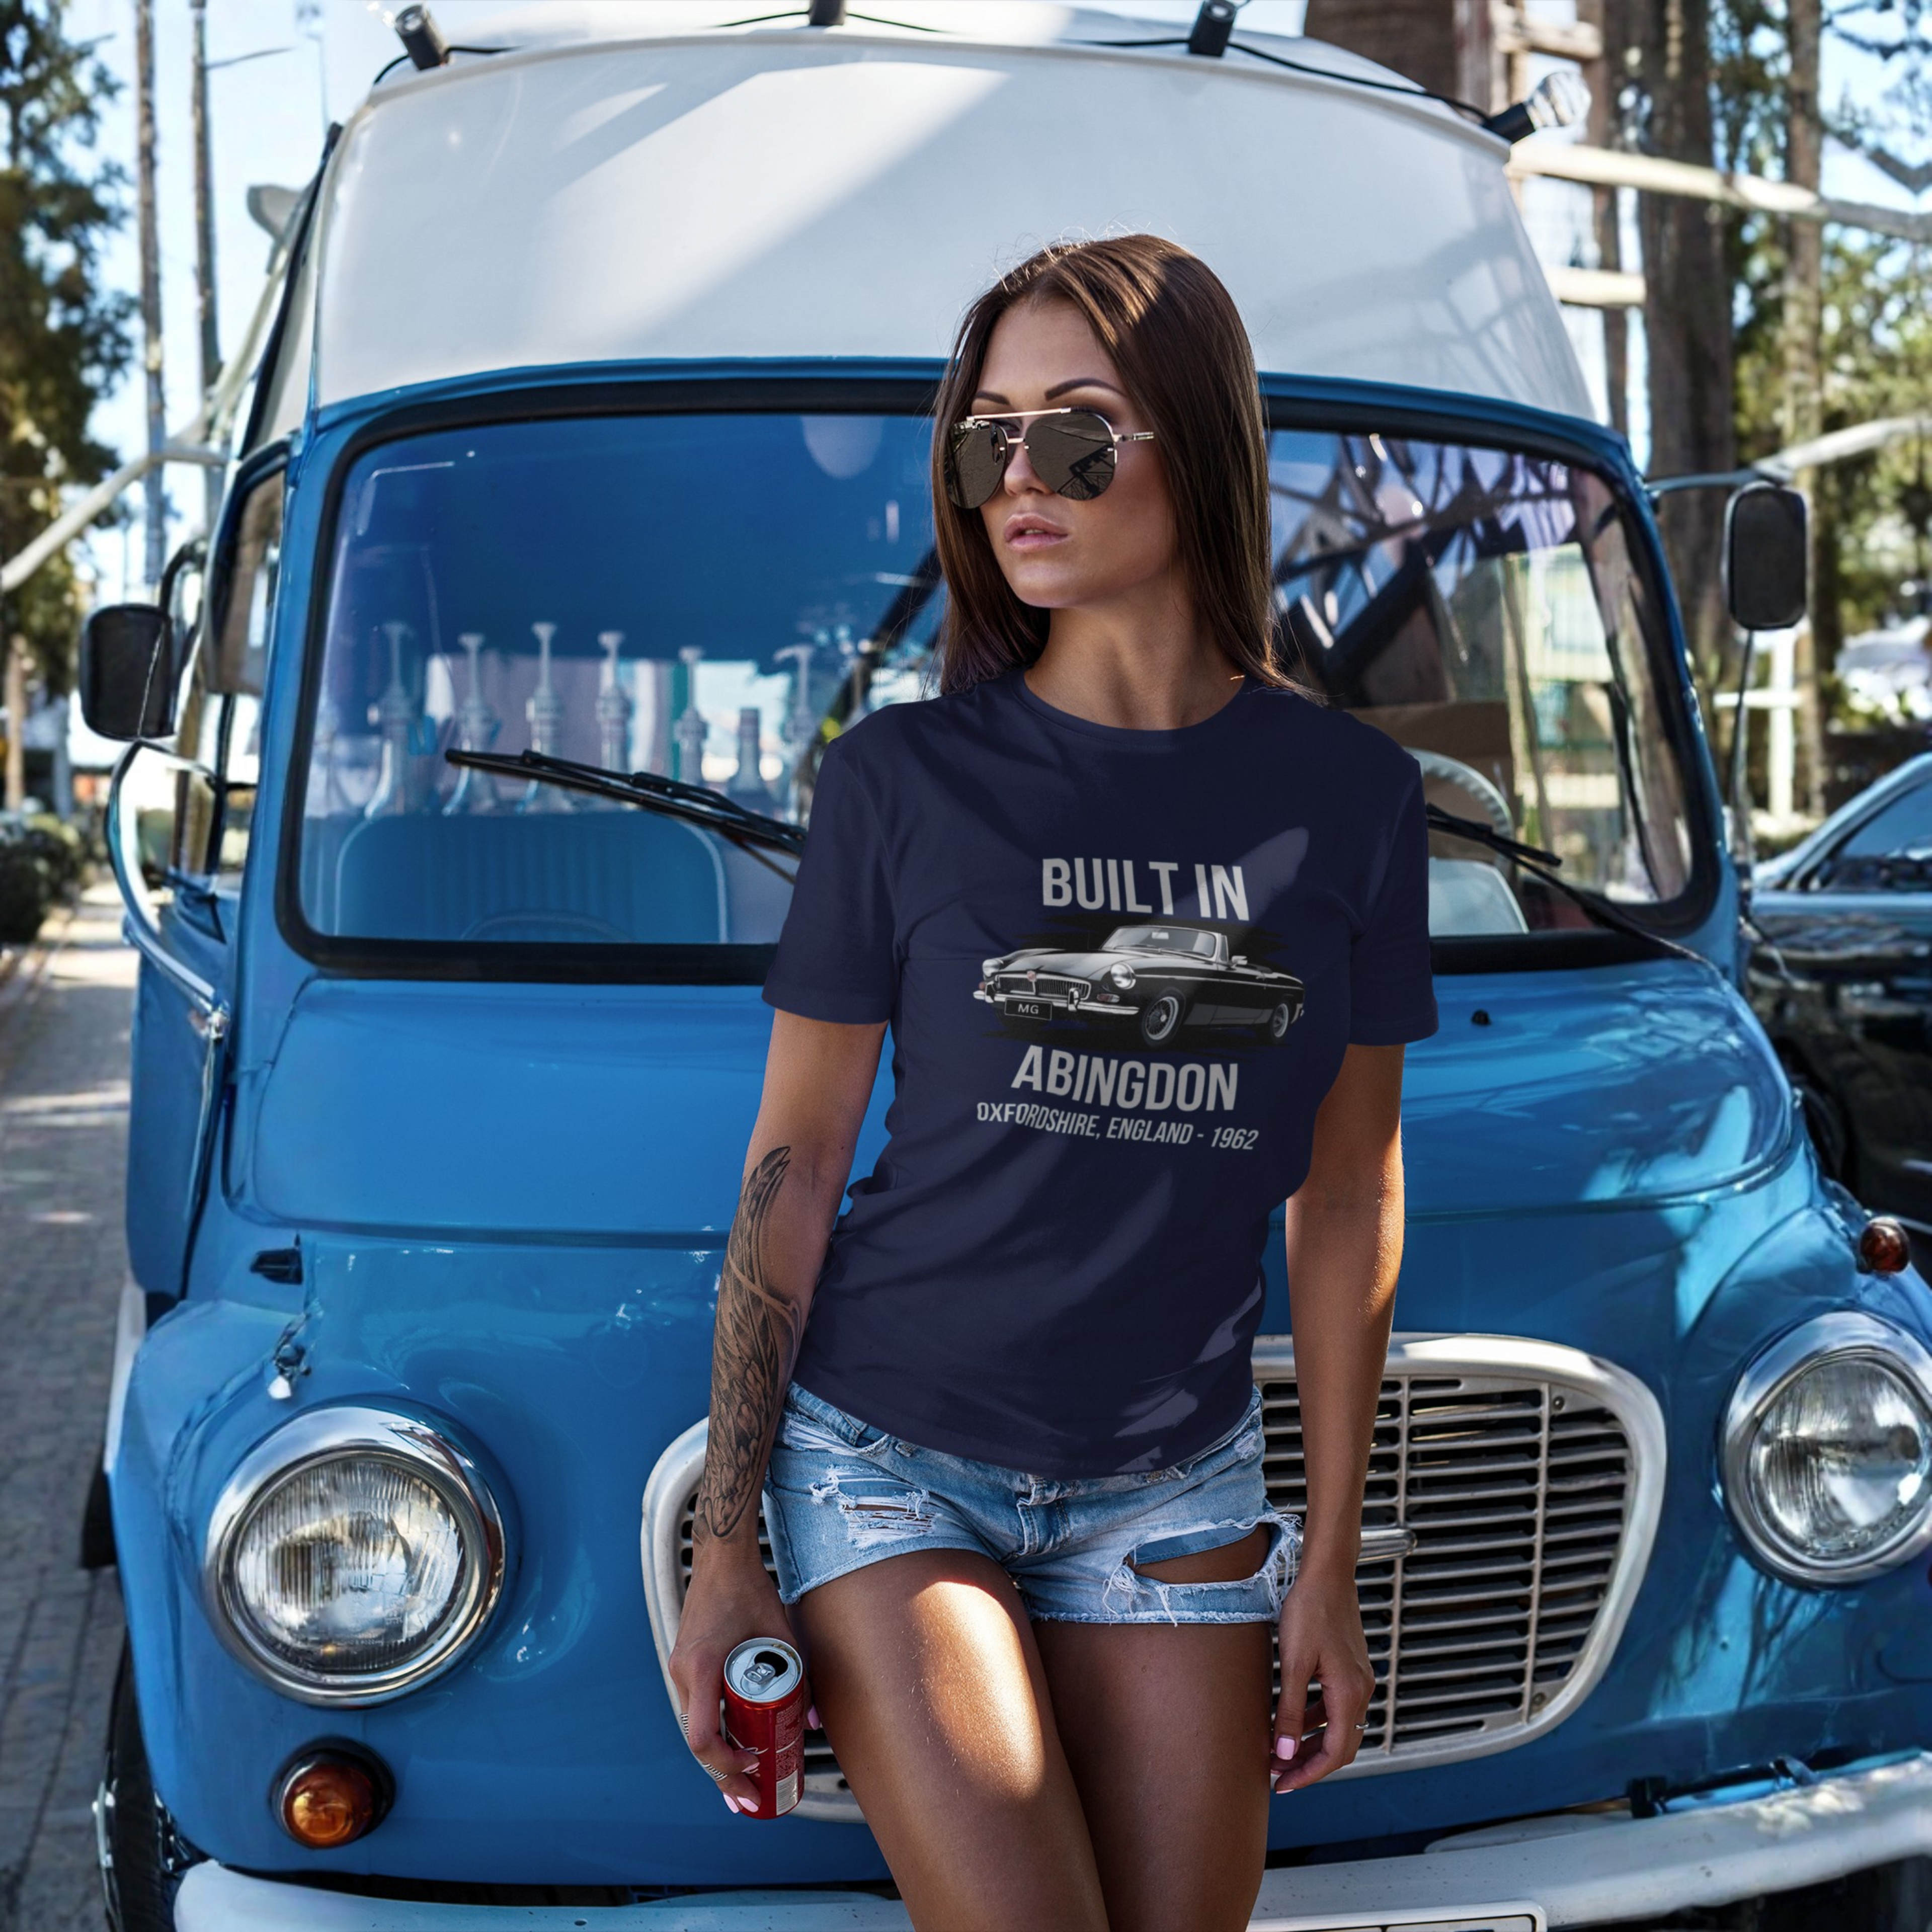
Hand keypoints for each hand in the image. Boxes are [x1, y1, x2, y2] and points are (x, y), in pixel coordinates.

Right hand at [668, 1545, 810, 1816]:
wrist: (720, 1558)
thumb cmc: (751, 1591)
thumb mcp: (781, 1634)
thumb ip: (799, 1676)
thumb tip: (814, 1721)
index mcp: (702, 1667)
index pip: (702, 1737)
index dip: (725, 1764)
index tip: (754, 1766)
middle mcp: (682, 1672)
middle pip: (696, 1741)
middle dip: (721, 1775)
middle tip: (748, 1799)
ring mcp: (678, 1668)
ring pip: (693, 1727)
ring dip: (716, 1756)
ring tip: (742, 1782)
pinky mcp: (683, 1664)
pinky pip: (694, 1708)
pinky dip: (711, 1731)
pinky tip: (730, 1745)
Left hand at [1271, 1563, 1374, 1793]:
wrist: (1326, 1574)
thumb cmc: (1309, 1612)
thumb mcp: (1293, 1663)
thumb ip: (1290, 1710)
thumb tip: (1284, 1753)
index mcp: (1349, 1694)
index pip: (1334, 1754)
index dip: (1308, 1774)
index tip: (1282, 1784)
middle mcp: (1360, 1691)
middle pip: (1340, 1746)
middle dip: (1309, 1764)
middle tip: (1278, 1774)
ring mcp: (1357, 1680)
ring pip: (1337, 1727)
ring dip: (1311, 1743)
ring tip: (1280, 1751)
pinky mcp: (1349, 1669)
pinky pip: (1335, 1707)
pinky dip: (1316, 1720)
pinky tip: (1293, 1720)